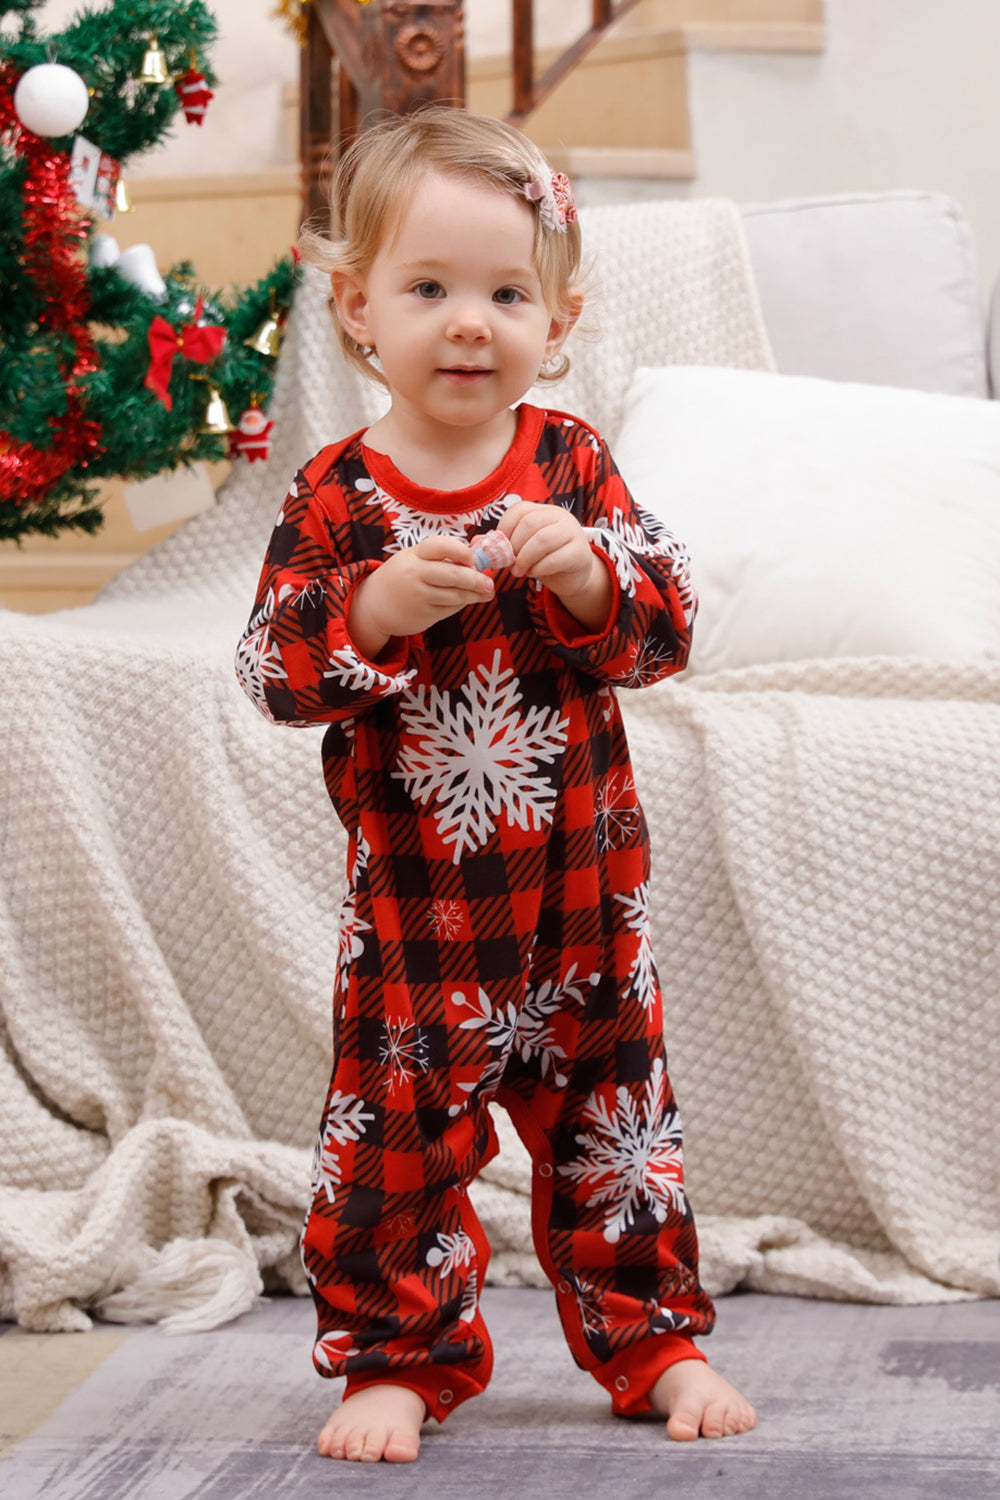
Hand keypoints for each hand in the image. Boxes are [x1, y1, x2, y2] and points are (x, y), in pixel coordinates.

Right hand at [348, 534, 493, 659]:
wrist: (374, 606)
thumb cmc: (401, 578)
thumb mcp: (414, 560)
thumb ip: (440, 557)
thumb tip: (479, 552)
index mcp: (413, 555)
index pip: (441, 546)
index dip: (461, 551)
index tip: (473, 558)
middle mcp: (415, 574)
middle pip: (454, 574)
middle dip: (476, 579)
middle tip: (489, 582)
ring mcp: (419, 596)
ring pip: (456, 595)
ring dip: (475, 595)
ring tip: (486, 592)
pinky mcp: (424, 615)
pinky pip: (450, 609)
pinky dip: (461, 604)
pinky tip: (466, 600)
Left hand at [499, 501, 611, 631]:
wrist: (573, 576)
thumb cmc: (544, 558)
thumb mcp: (522, 549)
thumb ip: (501, 544)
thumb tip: (475, 544)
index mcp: (543, 511)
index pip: (519, 510)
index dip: (505, 529)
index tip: (500, 548)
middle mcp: (560, 516)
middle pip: (530, 524)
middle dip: (514, 546)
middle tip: (509, 563)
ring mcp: (572, 533)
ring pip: (542, 540)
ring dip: (525, 558)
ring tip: (518, 571)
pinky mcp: (580, 553)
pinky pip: (556, 559)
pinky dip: (539, 569)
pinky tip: (534, 574)